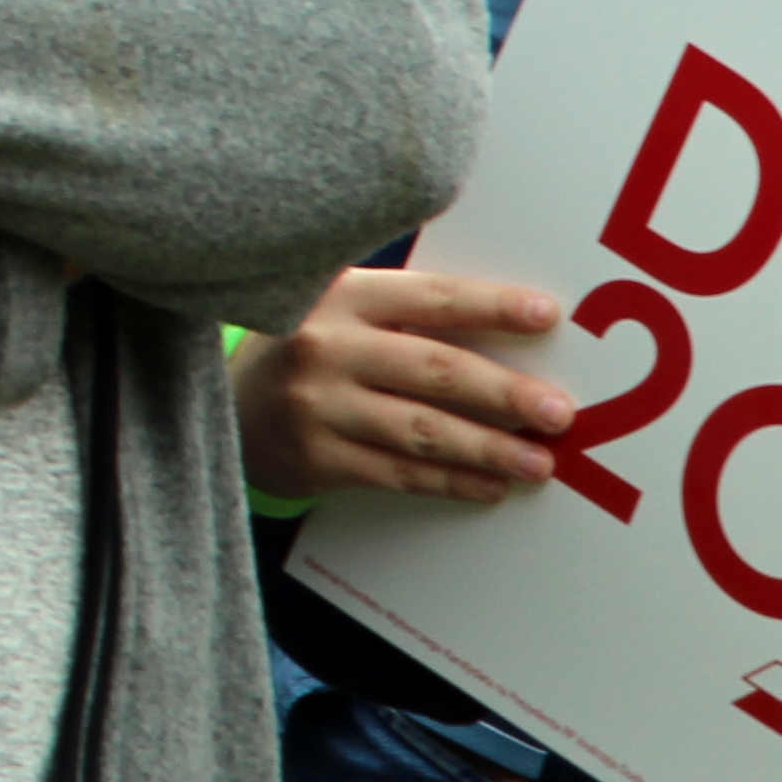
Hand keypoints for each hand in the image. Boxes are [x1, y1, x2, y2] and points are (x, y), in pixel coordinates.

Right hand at [228, 270, 570, 503]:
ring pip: (422, 431)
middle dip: (505, 393)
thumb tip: (509, 333)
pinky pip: (400, 473)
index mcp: (341, 296)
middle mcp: (327, 347)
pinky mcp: (318, 458)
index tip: (546, 316)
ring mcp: (320, 407)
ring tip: (539, 462)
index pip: (430, 298)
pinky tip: (490, 486)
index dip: (490, 306)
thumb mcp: (341, 309)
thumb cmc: (306, 347)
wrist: (223, 404)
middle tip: (558, 412)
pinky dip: (451, 481)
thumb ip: (406, 312)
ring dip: (489, 449)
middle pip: (434, 370)